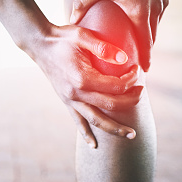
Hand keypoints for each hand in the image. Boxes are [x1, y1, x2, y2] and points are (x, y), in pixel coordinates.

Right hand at [29, 24, 143, 147]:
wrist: (39, 44)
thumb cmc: (63, 37)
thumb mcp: (83, 35)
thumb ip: (104, 47)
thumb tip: (125, 59)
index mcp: (83, 77)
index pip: (116, 85)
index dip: (131, 80)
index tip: (136, 69)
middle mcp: (76, 93)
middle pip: (110, 106)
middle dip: (130, 102)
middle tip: (142, 94)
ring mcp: (70, 99)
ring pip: (96, 120)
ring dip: (114, 129)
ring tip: (131, 135)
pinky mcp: (66, 101)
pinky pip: (78, 122)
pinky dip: (86, 134)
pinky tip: (94, 146)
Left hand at [69, 0, 169, 71]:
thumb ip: (83, 3)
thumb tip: (70, 19)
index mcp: (140, 12)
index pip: (145, 44)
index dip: (145, 59)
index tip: (143, 70)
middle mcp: (155, 10)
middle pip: (152, 38)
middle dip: (145, 50)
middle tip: (136, 61)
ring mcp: (163, 2)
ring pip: (156, 25)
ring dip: (148, 34)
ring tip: (138, 42)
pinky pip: (159, 13)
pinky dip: (151, 20)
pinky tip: (141, 18)